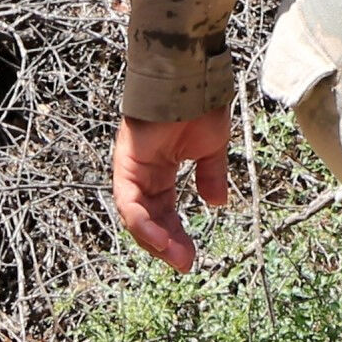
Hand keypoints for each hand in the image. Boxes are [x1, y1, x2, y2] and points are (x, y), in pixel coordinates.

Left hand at [111, 110, 235, 271]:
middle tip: (185, 262)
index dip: (177, 235)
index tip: (191, 257)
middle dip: (167, 244)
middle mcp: (142, 174)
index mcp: (160, 171)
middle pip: (149, 219)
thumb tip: (216, 203)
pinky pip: (130, 203)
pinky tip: (160, 239)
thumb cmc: (200, 106)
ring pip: (136, 217)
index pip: (164, 212)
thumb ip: (210, 175)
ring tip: (177, 257)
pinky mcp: (125, 166)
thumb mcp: (211, 148)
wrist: (190, 79)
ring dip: (155, 240)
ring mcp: (131, 170)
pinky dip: (143, 224)